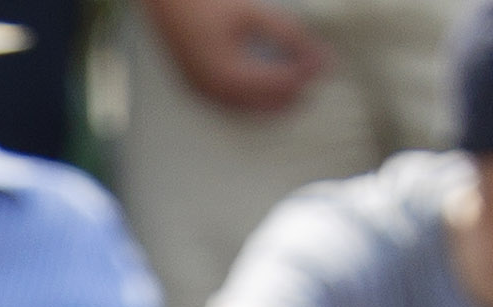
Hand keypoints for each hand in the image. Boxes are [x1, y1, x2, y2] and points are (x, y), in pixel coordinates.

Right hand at [144, 0, 330, 114]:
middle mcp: (216, 93)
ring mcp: (204, 94)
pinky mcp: (198, 88)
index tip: (328, 61)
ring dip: (277, 99)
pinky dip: (257, 98)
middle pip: (268, 106)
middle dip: (295, 92)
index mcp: (230, 76)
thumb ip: (287, 36)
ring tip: (299, 80)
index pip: (281, 85)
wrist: (165, 2)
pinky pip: (234, 104)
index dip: (307, 74)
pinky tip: (269, 84)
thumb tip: (317, 56)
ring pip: (251, 110)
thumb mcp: (252, 14)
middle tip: (317, 73)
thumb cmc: (206, 2)